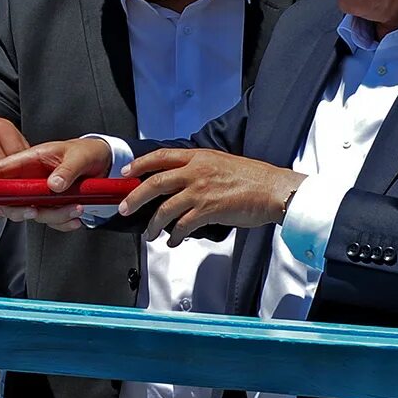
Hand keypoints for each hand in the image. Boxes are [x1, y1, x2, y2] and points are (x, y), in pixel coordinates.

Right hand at [0, 138, 113, 230]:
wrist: (102, 162)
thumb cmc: (86, 152)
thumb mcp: (80, 157)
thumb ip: (68, 170)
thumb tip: (53, 186)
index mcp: (31, 159)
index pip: (1, 169)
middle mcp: (30, 178)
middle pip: (9, 199)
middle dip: (19, 210)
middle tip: (35, 211)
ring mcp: (38, 193)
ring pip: (32, 212)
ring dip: (52, 216)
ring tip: (78, 209)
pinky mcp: (50, 204)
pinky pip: (49, 219)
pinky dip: (62, 223)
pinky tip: (76, 219)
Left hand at [121, 149, 305, 245]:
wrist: (273, 189)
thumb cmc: (252, 178)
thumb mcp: (221, 163)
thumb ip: (199, 169)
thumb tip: (180, 182)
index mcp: (199, 157)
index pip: (161, 156)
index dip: (140, 164)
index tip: (127, 172)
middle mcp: (196, 172)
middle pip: (155, 183)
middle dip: (135, 197)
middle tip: (124, 208)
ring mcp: (201, 191)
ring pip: (165, 209)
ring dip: (153, 225)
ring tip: (149, 234)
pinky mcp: (209, 210)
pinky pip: (183, 225)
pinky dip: (175, 236)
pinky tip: (174, 241)